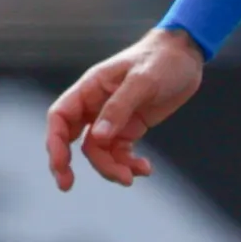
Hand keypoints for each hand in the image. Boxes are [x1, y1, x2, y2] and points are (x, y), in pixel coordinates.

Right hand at [44, 28, 206, 190]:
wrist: (186, 56)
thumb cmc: (162, 59)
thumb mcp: (142, 81)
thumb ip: (119, 108)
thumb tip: (97, 137)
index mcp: (90, 88)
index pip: (60, 116)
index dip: (54, 142)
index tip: (60, 166)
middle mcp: (96, 105)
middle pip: (71, 138)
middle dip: (67, 163)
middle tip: (67, 186)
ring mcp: (113, 118)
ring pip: (98, 151)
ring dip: (111, 168)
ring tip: (132, 176)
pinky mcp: (131, 128)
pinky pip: (120, 153)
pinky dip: (129, 165)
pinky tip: (145, 168)